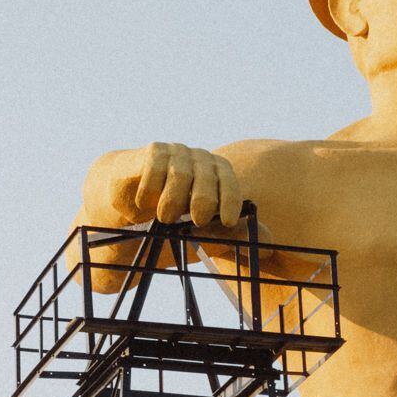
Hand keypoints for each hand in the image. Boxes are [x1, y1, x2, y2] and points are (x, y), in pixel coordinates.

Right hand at [96, 143, 246, 228]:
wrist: (127, 206)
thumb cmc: (171, 220)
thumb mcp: (202, 232)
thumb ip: (232, 236)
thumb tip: (269, 245)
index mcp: (216, 173)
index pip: (229, 180)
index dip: (230, 199)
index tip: (228, 221)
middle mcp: (199, 159)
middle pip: (207, 175)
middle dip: (204, 201)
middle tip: (194, 222)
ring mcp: (176, 152)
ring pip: (181, 173)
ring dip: (173, 200)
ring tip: (164, 218)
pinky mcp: (152, 152)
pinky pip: (155, 167)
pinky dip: (150, 189)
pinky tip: (144, 204)